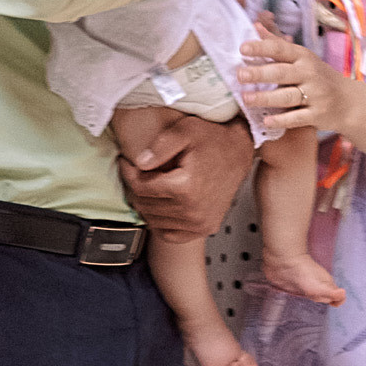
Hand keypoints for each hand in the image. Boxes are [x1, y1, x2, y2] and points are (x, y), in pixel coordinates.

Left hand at [120, 110, 255, 239]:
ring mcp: (200, 223)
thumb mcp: (186, 130)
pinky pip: (169, 235)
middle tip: (135, 172)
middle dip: (135, 187)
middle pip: (145, 205)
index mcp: (186, 188)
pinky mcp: (205, 228)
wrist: (239, 152)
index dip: (128, 173)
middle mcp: (193, 211)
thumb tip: (139, 164)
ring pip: (154, 220)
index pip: (140, 187)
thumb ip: (160, 145)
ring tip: (148, 185)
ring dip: (146, 204)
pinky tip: (160, 205)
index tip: (126, 162)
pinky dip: (159, 222)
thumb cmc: (214, 139)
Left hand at [236, 25, 341, 136]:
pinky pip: (297, 118)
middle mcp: (310, 74)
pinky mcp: (318, 115)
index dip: (261, 48)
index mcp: (304, 57)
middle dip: (260, 73)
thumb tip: (255, 25)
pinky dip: (281, 120)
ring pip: (287, 96)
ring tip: (246, 98)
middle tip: (240, 75)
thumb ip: (277, 44)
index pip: (280, 50)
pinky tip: (266, 121)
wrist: (349, 102)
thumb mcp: (302, 58)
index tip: (242, 49)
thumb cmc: (319, 77)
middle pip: (281, 73)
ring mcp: (315, 95)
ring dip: (266, 98)